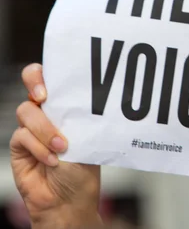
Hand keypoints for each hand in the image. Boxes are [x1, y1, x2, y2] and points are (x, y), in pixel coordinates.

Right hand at [10, 64, 101, 228]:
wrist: (70, 200)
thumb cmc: (82, 168)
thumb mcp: (85, 137)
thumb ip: (76, 116)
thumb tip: (73, 100)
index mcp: (66, 101)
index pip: (54, 74)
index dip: (49, 72)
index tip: (53, 84)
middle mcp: (46, 109)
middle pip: (32, 79)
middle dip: (35, 82)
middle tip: (44, 96)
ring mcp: (31, 125)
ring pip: (27, 110)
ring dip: (45, 129)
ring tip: (62, 147)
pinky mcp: (19, 145)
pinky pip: (22, 135)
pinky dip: (38, 147)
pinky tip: (52, 160)